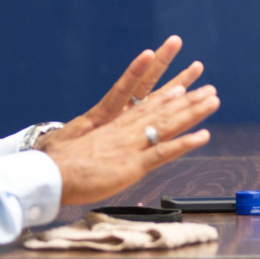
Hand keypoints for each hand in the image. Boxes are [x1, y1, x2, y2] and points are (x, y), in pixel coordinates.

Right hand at [39, 51, 219, 204]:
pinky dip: (185, 143)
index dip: (166, 96)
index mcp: (113, 126)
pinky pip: (163, 151)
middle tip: (209, 87)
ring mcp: (130, 145)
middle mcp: (124, 130)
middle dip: (187, 97)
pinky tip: (204, 135)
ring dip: (193, 111)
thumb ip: (98, 149)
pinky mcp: (131, 163)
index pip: (145, 106)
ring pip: (167, 124)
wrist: (47, 173)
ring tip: (213, 99)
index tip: (184, 85)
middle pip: (161, 109)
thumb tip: (106, 155)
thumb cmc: (59, 167)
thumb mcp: (82, 151)